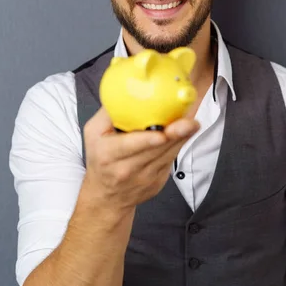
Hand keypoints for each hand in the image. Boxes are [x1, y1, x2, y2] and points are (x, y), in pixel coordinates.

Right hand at [83, 106, 199, 211]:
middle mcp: (127, 168)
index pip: (130, 147)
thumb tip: (125, 89)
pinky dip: (180, 144)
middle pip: (156, 150)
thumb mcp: (93, 133)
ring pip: (168, 154)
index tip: (162, 134)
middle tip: (190, 121)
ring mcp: (145, 177)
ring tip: (192, 123)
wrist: (107, 196)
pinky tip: (186, 132)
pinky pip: (172, 159)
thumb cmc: (100, 159)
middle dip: (175, 134)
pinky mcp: (159, 181)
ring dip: (182, 137)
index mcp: (109, 154)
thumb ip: (108, 112)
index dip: (148, 140)